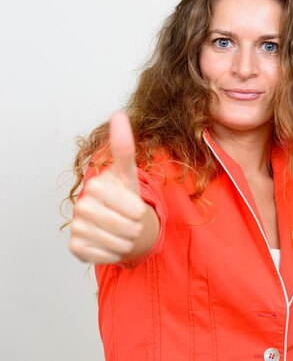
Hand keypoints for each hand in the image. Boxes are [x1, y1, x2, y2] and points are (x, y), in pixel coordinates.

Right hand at [68, 111, 156, 263]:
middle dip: (135, 228)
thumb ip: (123, 147)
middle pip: (128, 227)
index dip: (139, 210)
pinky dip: (114, 253)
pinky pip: (106, 255)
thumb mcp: (128, 173)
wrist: (116, 222)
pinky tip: (110, 243)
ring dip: (127, 241)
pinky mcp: (76, 248)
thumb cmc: (124, 196)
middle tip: (129, 221)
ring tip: (122, 232)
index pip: (134, 208)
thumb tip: (118, 114)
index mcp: (97, 186)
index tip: (135, 206)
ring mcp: (77, 227)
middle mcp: (82, 206)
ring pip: (119, 243)